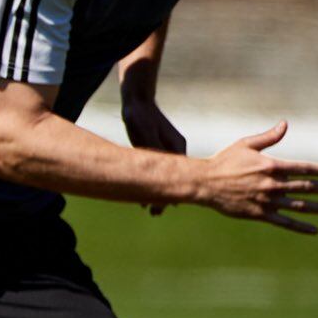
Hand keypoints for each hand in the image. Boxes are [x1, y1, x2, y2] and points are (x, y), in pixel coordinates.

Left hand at [122, 95, 185, 214]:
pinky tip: (145, 191)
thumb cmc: (141, 117)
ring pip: (165, 175)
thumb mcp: (145, 133)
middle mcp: (175, 150)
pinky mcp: (156, 149)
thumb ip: (154, 148)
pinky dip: (154, 181)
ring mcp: (167, 150)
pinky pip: (158, 169)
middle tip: (155, 213)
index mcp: (177, 147)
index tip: (165, 208)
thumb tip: (162, 163)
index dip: (171, 193)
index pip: (179, 176)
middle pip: (174, 178)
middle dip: (165, 196)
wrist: (138, 103)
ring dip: (159, 191)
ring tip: (149, 208)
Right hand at [195, 121, 317, 233]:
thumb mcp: (245, 145)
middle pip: (306, 187)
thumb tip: (285, 124)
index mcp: (272, 166)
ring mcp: (267, 200)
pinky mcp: (259, 214)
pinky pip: (284, 222)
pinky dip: (300, 226)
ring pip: (299, 205)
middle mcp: (273, 184)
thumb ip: (268, 137)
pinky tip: (314, 230)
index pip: (304, 168)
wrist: (204, 183)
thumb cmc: (223, 161)